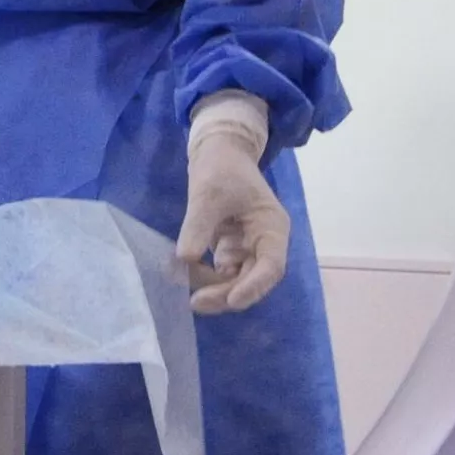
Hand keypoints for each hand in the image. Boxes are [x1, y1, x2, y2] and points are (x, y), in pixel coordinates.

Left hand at [176, 123, 288, 312]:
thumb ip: (198, 226)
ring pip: (235, 280)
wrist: (218, 152)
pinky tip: (183, 274)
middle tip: (196, 302)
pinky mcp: (230, 249)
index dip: (254, 287)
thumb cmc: (221, 168)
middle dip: (226, 293)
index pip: (271, 266)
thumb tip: (185, 259)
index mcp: (272, 228)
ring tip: (182, 283)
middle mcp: (264, 244)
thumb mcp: (208, 194)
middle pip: (252, 279)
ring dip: (212, 288)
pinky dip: (203, 276)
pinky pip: (220, 272)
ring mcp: (247, 248)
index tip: (232, 300)